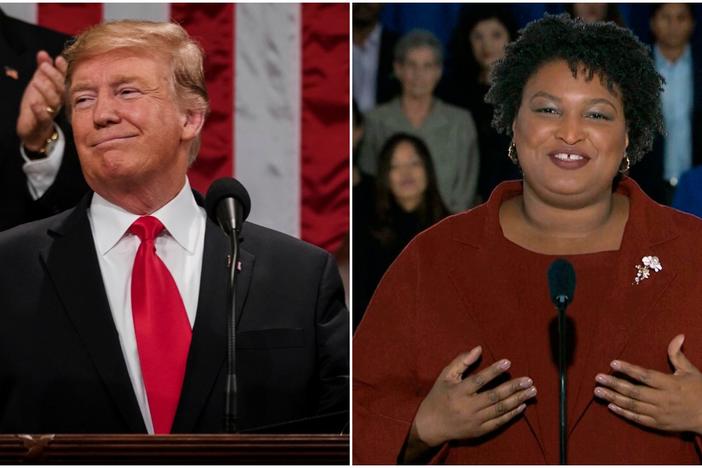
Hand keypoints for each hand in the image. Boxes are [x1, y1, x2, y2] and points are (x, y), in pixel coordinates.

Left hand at [17, 51, 66, 151]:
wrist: (33, 129)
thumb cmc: (38, 105)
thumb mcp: (39, 84)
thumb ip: (42, 69)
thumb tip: (43, 54)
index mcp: (58, 92)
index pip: (63, 79)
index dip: (62, 69)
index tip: (58, 59)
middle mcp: (58, 102)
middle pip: (61, 89)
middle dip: (54, 77)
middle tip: (44, 66)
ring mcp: (51, 112)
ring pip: (54, 102)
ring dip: (46, 91)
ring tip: (36, 82)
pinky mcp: (42, 123)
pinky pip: (44, 117)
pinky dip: (39, 110)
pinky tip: (34, 103)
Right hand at [412, 346, 536, 446]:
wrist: (431, 425)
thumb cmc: (439, 396)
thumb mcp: (445, 376)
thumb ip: (461, 362)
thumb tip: (478, 349)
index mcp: (458, 391)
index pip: (479, 380)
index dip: (493, 371)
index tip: (508, 362)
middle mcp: (468, 406)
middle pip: (494, 396)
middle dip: (513, 387)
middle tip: (529, 380)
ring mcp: (475, 420)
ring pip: (500, 409)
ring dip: (518, 400)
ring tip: (531, 391)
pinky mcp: (480, 430)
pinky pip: (499, 422)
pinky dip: (512, 414)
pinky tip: (522, 406)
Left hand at [594, 334, 701, 433]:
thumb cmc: (700, 391)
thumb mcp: (690, 372)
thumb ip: (678, 355)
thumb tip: (678, 336)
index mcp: (671, 384)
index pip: (646, 375)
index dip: (629, 369)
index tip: (613, 363)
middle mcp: (664, 399)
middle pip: (635, 391)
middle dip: (614, 384)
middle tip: (598, 378)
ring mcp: (660, 413)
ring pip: (633, 405)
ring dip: (614, 398)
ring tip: (598, 391)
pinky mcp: (659, 424)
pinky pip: (638, 419)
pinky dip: (624, 413)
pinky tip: (610, 406)